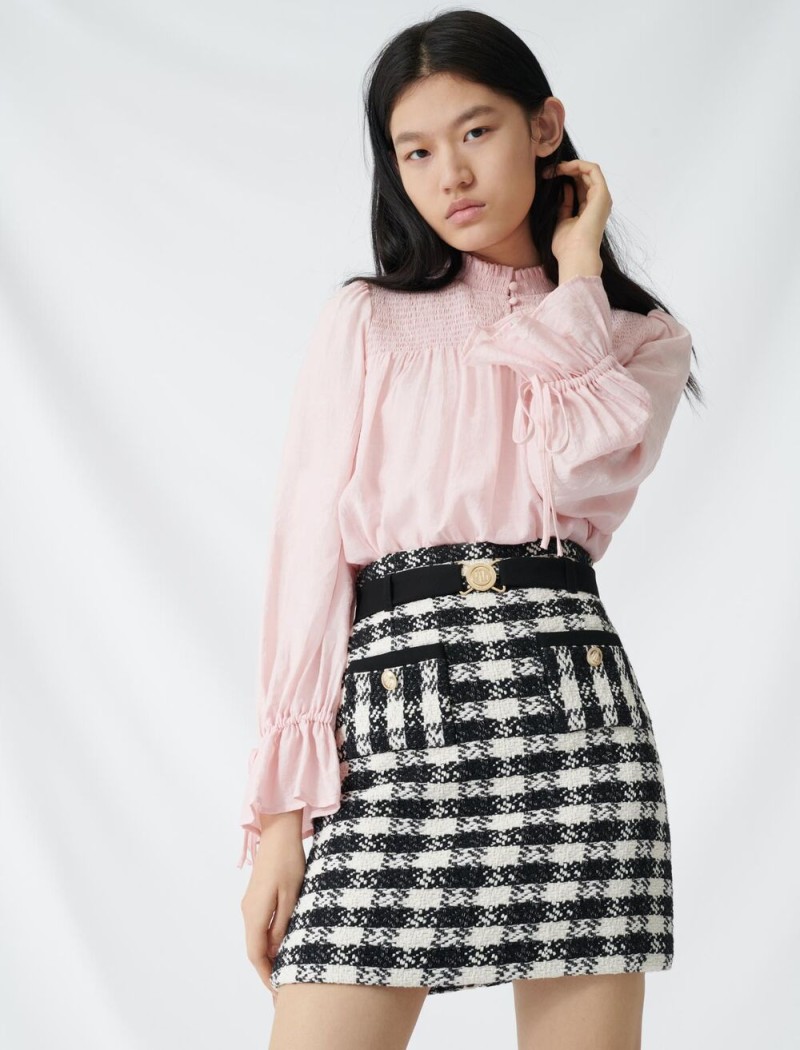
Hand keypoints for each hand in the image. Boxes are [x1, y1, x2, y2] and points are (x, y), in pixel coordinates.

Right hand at [240, 818, 305, 1006]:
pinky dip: (268, 942)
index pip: (256, 954)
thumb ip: (283, 926)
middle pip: (254, 949)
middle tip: (282, 990)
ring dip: (268, 956)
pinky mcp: (256, 898)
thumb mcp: (292, 897)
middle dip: (266, 970)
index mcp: (255, 914)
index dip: (266, 975)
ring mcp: (250, 904)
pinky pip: (259, 926)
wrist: (278, 833)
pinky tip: (281, 946)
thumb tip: (277, 952)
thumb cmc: (288, 862)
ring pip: (256, 938)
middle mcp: (248, 912)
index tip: (277, 992)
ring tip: (284, 972)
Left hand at [541, 159, 611, 266]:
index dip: (564, 179)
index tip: (547, 178)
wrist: (575, 255)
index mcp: (589, 211)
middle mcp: (598, 203)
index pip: (579, 187)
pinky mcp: (602, 193)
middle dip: (566, 170)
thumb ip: (564, 206)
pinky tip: (563, 167)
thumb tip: (564, 188)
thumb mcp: (561, 222)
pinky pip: (592, 169)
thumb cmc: (566, 246)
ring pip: (588, 171)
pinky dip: (578, 164)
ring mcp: (602, 198)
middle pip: (584, 178)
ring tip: (554, 168)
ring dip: (570, 166)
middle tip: (548, 171)